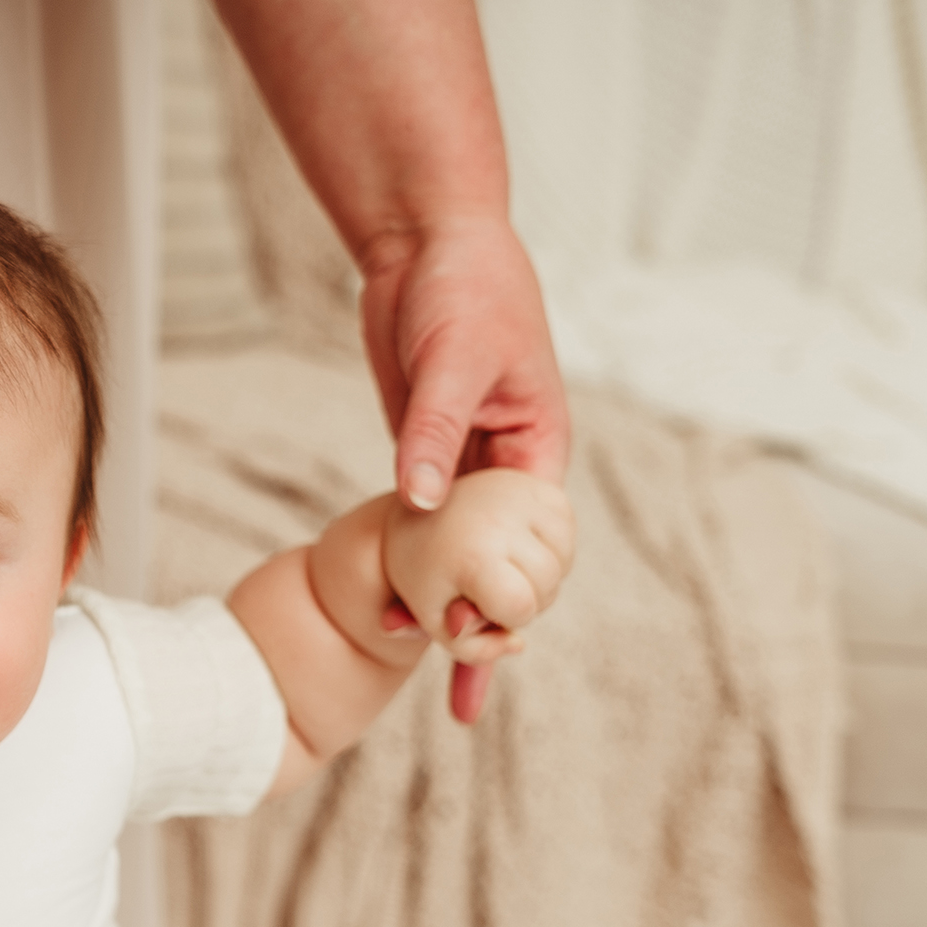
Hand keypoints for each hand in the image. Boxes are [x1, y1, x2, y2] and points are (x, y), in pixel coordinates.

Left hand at [360, 215, 571, 720]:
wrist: (426, 239)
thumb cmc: (464, 284)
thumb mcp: (455, 357)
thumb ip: (434, 431)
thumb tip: (418, 504)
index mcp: (539, 447)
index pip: (534, 544)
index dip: (510, 598)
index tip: (481, 642)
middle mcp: (507, 465)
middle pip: (498, 561)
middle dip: (480, 620)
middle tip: (452, 687)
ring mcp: (463, 461)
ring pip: (455, 550)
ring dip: (436, 600)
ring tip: (406, 655)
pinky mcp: (423, 450)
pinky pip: (419, 520)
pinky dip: (407, 560)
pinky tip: (387, 602)